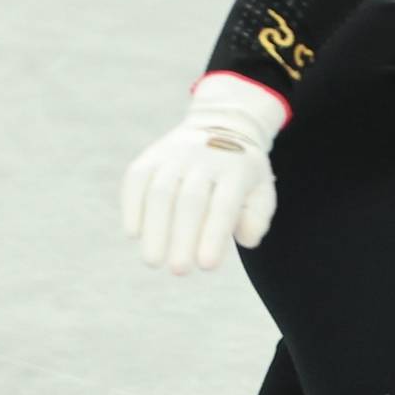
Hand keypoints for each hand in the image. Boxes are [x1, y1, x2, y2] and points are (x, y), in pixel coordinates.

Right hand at [121, 73, 291, 273]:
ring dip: (155, 228)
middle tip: (178, 271)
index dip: (214, 235)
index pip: (224, 205)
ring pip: (160, 190)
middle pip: (190, 200)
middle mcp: (204, 158)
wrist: (220, 124)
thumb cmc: (241, 173)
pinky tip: (134, 234)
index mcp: (236, 169)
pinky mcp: (151, 156)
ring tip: (153, 261)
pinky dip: (132, 206)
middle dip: (182, 237)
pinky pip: (137, 178)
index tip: (207, 266)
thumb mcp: (262, 190)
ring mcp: (175, 154)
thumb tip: (245, 239)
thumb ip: (257, 218)